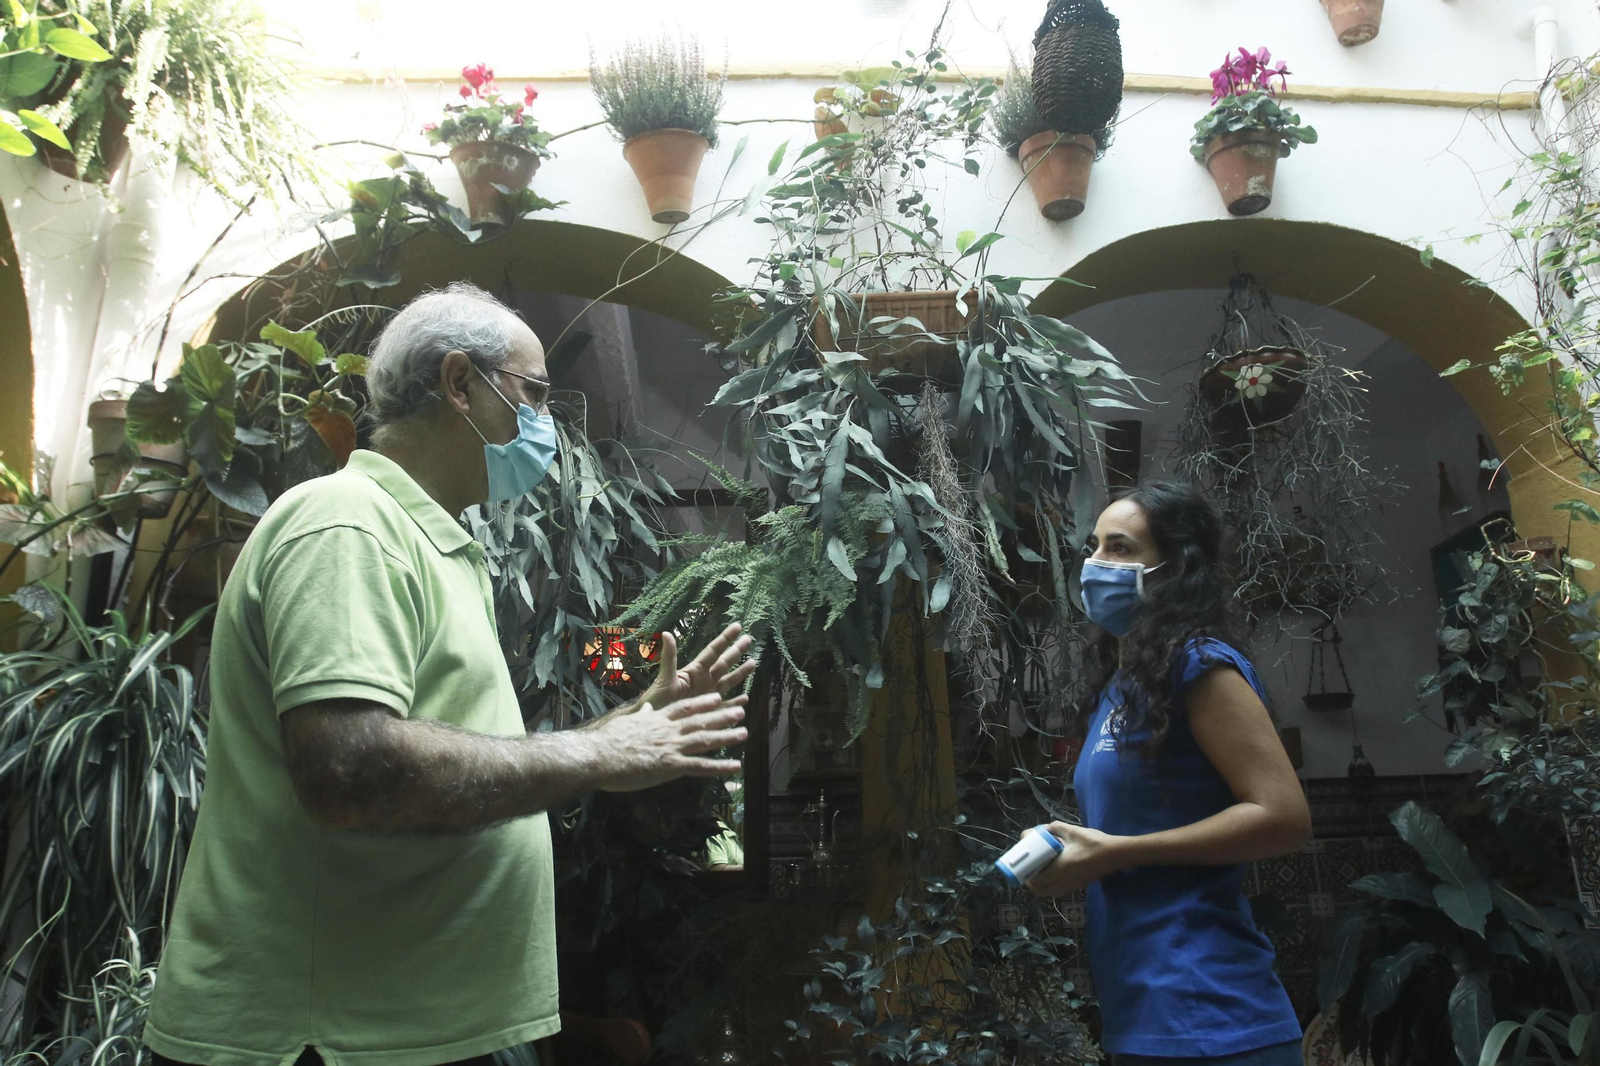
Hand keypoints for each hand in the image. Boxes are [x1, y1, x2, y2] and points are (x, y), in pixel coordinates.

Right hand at [593, 691, 747, 792]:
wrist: (598, 756)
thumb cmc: (607, 741)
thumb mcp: (625, 723)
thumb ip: (640, 717)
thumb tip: (646, 710)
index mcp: (657, 720)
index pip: (685, 708)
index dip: (703, 703)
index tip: (717, 697)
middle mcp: (669, 731)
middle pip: (700, 721)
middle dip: (721, 715)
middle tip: (740, 711)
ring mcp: (671, 747)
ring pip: (705, 740)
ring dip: (726, 736)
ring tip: (744, 733)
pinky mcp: (671, 766)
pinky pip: (700, 767)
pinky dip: (719, 767)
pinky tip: (735, 767)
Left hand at [639, 623, 756, 710]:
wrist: (655, 721)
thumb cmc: (657, 698)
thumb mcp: (665, 677)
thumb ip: (669, 657)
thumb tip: (667, 633)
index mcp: (695, 671)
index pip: (713, 651)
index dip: (725, 639)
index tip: (737, 626)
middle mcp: (704, 680)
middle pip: (724, 663)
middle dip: (736, 651)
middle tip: (749, 638)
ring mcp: (708, 695)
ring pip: (728, 681)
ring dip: (740, 673)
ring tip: (753, 662)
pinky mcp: (710, 710)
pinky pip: (726, 706)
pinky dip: (736, 703)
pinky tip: (745, 698)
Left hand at [1025, 822, 1124, 896]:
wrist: (1115, 854)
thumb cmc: (1093, 842)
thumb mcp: (1072, 830)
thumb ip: (1053, 828)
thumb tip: (1039, 830)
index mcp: (1062, 867)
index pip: (1038, 880)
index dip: (1027, 876)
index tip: (1021, 867)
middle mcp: (1065, 880)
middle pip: (1041, 890)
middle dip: (1031, 883)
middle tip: (1027, 870)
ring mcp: (1072, 885)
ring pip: (1049, 893)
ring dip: (1040, 886)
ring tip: (1036, 872)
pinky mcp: (1077, 886)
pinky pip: (1058, 891)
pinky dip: (1049, 886)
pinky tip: (1050, 874)